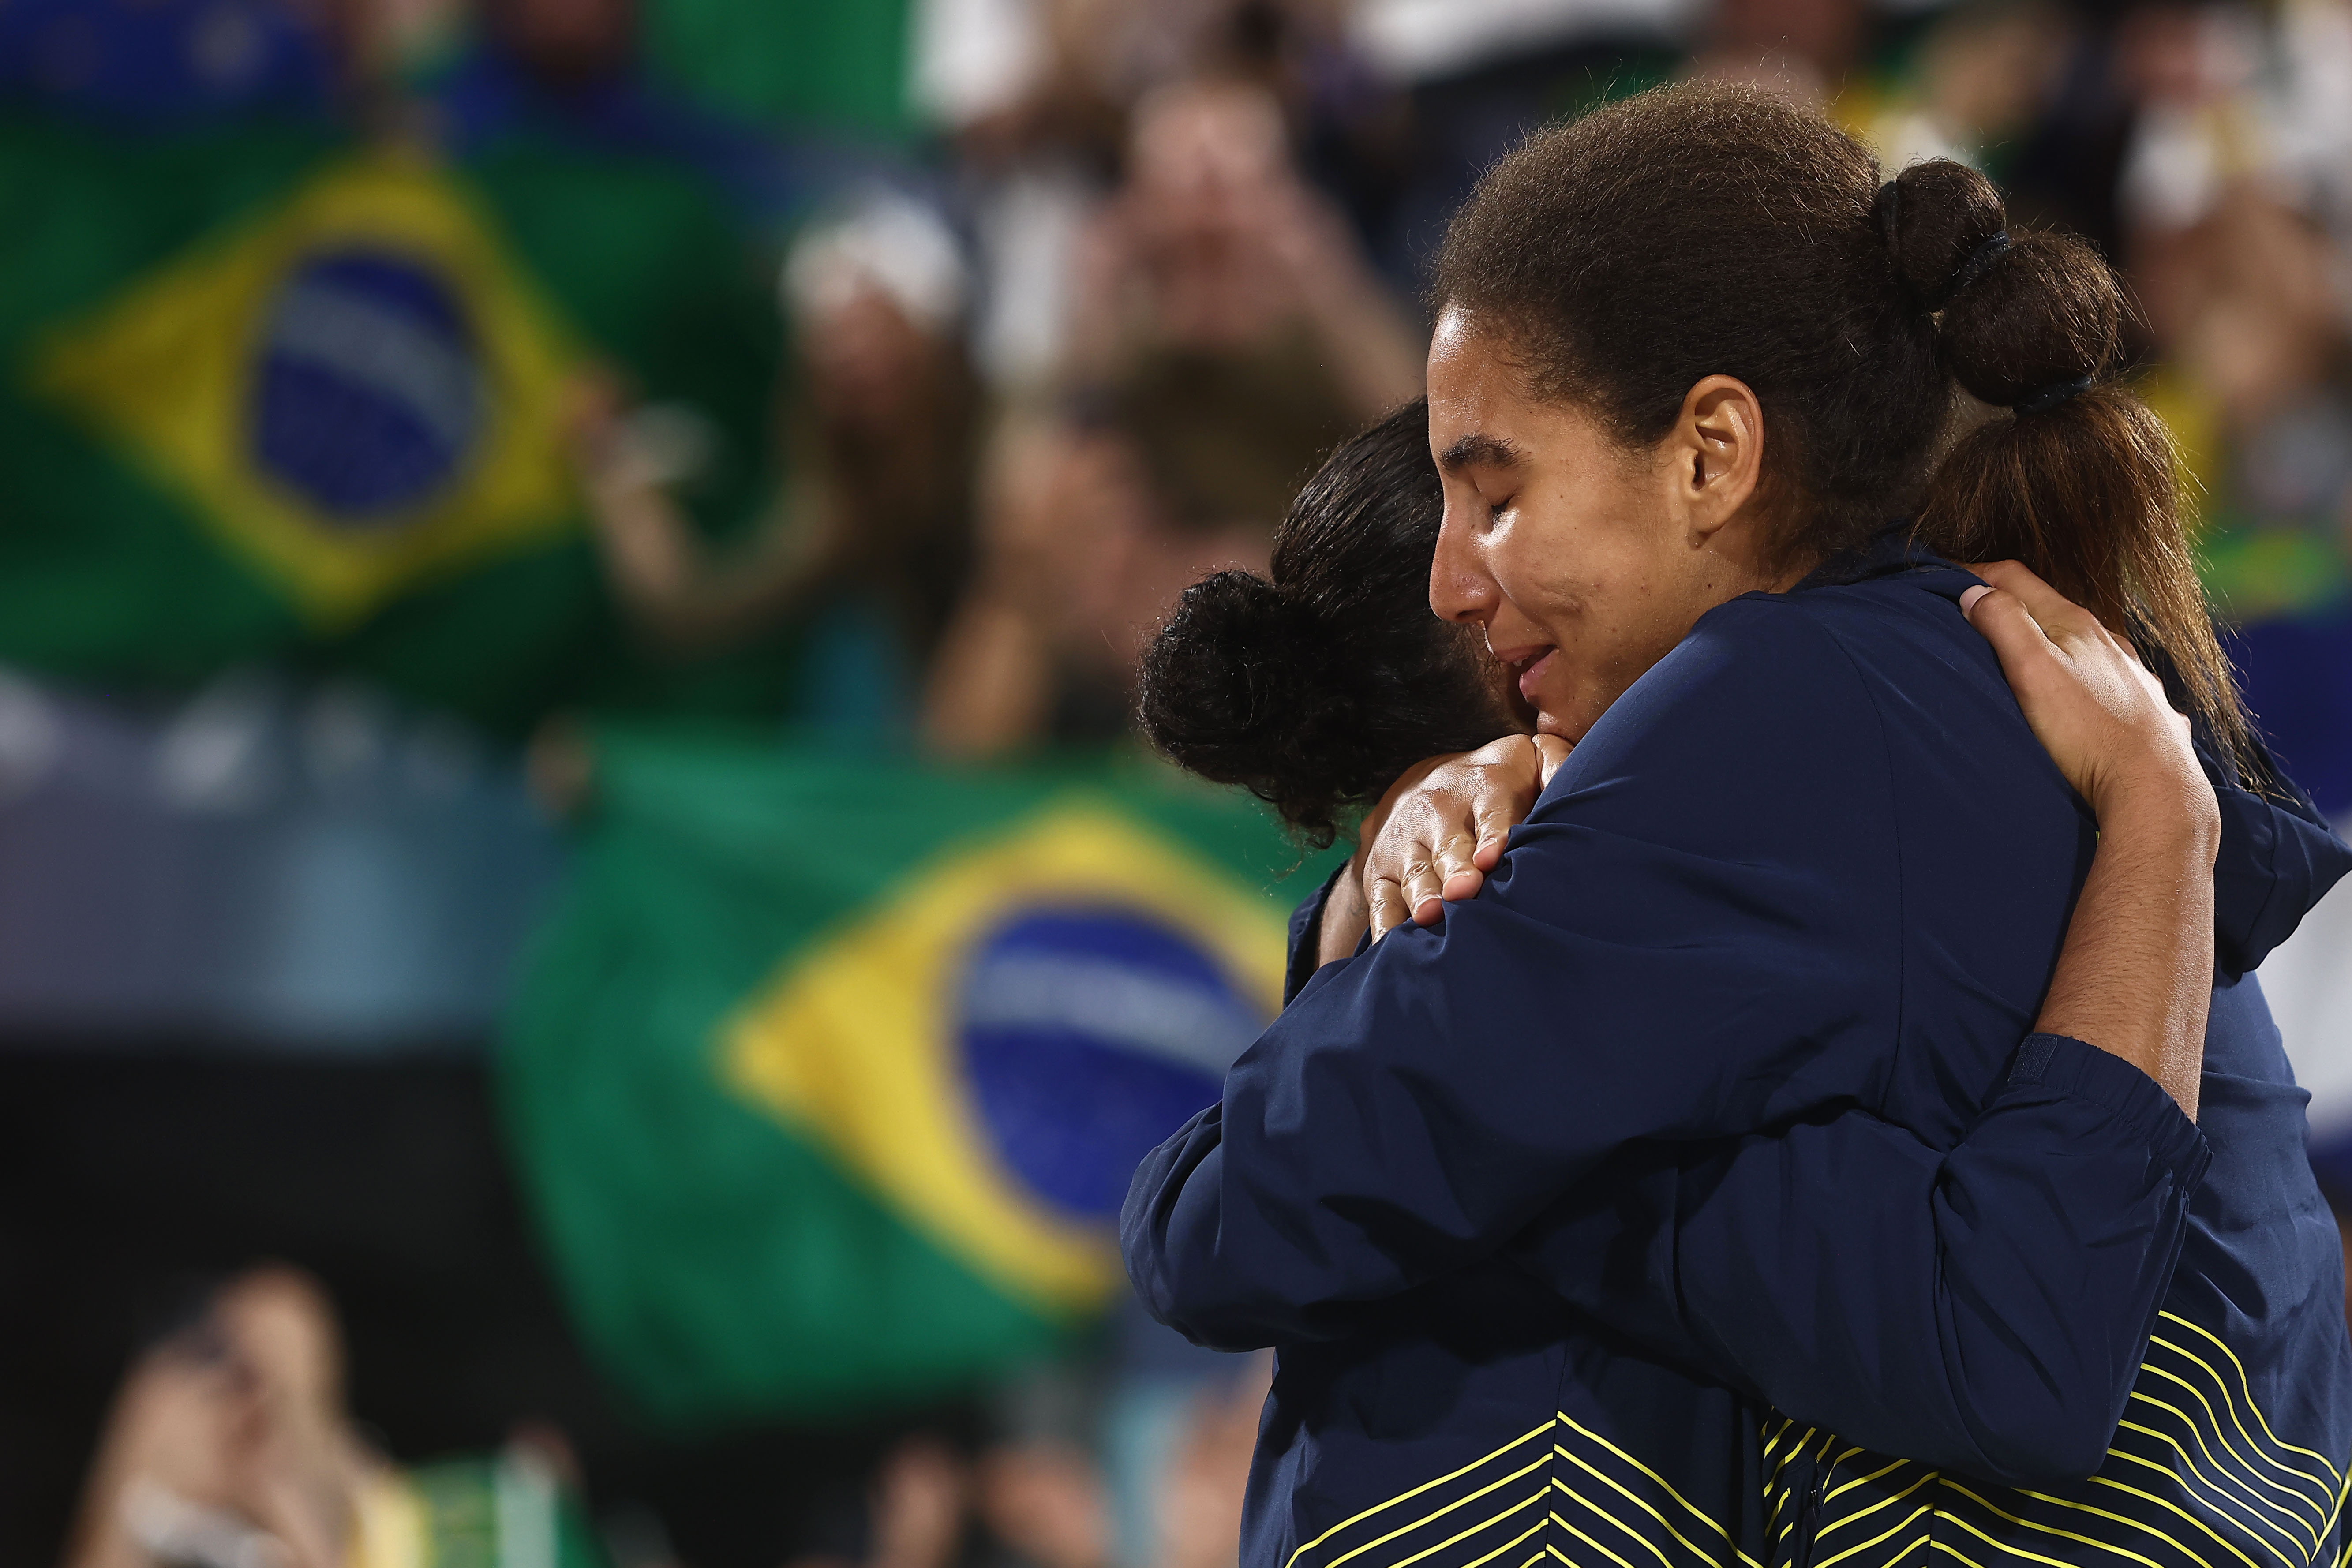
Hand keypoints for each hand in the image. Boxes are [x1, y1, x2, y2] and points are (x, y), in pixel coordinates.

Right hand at [1359, 734, 1570, 940]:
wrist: (1423, 782)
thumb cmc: (1498, 783)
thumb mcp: (1530, 759)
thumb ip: (1557, 766)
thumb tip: (1576, 785)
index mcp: (1483, 785)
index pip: (1491, 811)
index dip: (1493, 835)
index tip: (1493, 858)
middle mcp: (1439, 811)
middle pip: (1449, 846)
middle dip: (1456, 870)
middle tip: (1464, 891)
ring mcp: (1405, 842)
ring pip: (1415, 872)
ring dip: (1422, 895)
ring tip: (1430, 915)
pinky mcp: (1380, 870)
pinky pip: (1380, 900)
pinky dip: (1384, 924)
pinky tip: (1391, 945)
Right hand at [1958, 561, 2216, 842]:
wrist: (2154, 788)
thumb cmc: (2088, 734)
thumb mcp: (2032, 672)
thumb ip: (2003, 625)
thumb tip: (1976, 592)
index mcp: (2075, 624)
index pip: (2017, 578)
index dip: (1977, 574)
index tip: (1945, 579)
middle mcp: (2108, 642)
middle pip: (2050, 608)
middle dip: (2010, 607)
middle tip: (1973, 618)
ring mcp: (2130, 674)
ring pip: (2082, 645)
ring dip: (2049, 643)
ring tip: (2025, 660)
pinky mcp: (2144, 707)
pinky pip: (2106, 680)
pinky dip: (2082, 676)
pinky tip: (2080, 697)